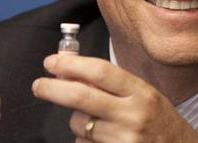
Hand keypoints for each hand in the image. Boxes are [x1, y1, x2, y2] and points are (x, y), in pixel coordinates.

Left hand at [32, 54, 197, 142]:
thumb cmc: (159, 120)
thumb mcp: (143, 94)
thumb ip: (112, 83)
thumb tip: (70, 70)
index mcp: (141, 93)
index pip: (100, 72)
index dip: (70, 65)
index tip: (51, 62)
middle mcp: (133, 115)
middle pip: (81, 97)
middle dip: (53, 88)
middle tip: (39, 84)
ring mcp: (124, 139)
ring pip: (79, 124)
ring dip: (76, 119)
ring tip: (94, 120)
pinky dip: (84, 139)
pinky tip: (102, 137)